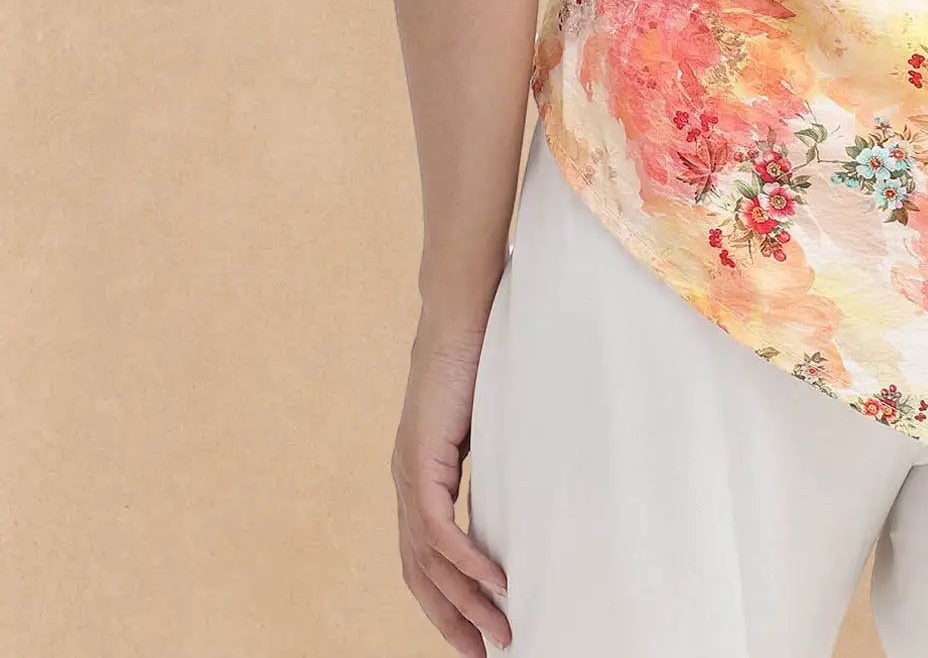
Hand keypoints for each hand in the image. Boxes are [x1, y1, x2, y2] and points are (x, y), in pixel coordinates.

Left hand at [391, 313, 510, 652]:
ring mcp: (408, 473)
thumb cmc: (480, 355)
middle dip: (454, 619)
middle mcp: (406, 481)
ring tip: (498, 632)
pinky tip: (494, 582)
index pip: (425, 557)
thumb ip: (488, 462)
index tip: (477, 631)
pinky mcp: (420, 460)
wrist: (461, 310)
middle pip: (421, 574)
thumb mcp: (486, 425)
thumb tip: (514, 494)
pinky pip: (438, 530)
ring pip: (429, 561)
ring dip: (465, 601)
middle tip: (487, 651)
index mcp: (419, 476)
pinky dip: (465, 562)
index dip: (448, 599)